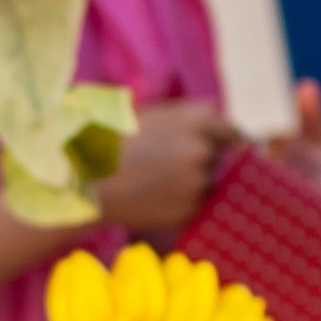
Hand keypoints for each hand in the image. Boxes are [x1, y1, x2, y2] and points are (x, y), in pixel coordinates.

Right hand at [94, 99, 242, 234]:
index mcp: (200, 118)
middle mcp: (204, 149)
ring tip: (158, 185)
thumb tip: (217, 111)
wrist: (87, 174)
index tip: (232, 153)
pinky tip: (153, 200)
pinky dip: (180, 207)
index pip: (234, 133)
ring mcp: (198, 181)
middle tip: (177, 170)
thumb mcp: (154, 113)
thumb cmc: (114, 139)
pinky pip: (193, 209)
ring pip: (208, 187)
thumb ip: (190, 116)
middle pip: (222, 161)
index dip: (231, 145)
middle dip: (207, 166)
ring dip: (192, 188)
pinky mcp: (188, 210)